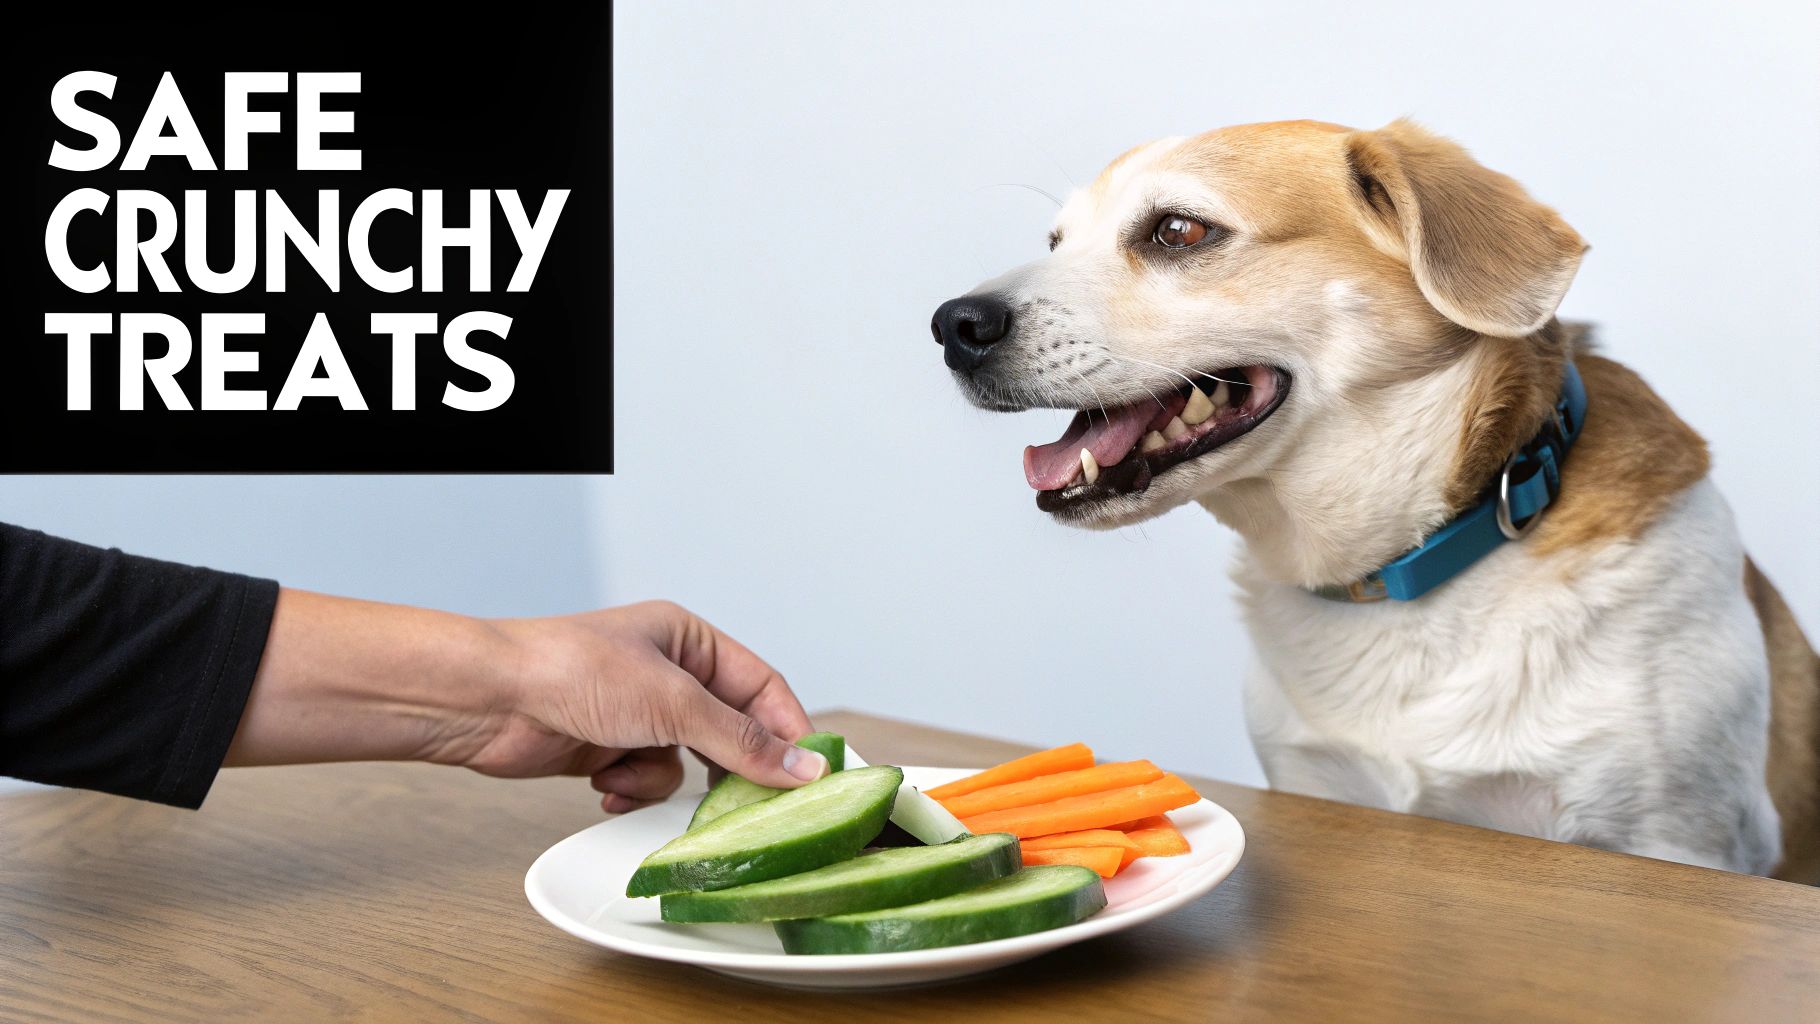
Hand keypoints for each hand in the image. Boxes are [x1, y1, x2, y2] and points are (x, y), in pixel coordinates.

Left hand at [225, 591, 826, 812]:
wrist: (489, 700)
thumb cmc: (570, 671)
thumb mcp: (672, 703)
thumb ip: (742, 740)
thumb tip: (804, 768)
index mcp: (689, 639)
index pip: (762, 686)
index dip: (789, 729)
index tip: (812, 773)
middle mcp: (667, 673)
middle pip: (728, 729)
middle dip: (728, 765)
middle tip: (749, 801)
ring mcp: (637, 713)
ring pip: (688, 763)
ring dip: (662, 777)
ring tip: (630, 770)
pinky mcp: (609, 748)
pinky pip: (649, 779)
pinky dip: (631, 787)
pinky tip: (603, 781)